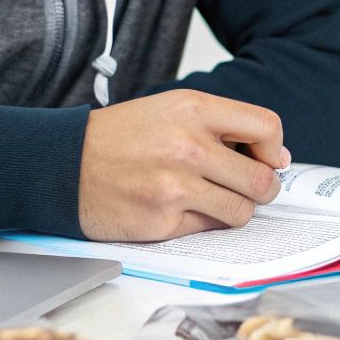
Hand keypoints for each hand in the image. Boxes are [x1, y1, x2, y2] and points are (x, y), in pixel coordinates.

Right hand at [77, 89, 289, 241]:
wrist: (63, 164)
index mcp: (194, 110)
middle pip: (262, 180)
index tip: (267, 158)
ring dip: (234, 210)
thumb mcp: (171, 109)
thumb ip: (222, 126)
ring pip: (242, 212)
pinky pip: (208, 230)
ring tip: (211, 199)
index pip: (267, 127)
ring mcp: (176, 186)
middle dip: (261, 188)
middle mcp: (189, 146)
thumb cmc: (118, 137)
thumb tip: (276, 157)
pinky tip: (178, 208)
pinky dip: (200, 223)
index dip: (274, 149)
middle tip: (245, 188)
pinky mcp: (163, 221)